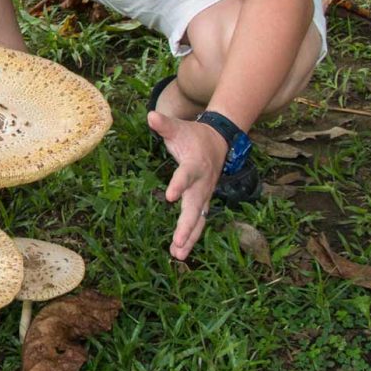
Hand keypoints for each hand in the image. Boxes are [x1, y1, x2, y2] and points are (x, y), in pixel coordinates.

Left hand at [148, 111, 230, 259]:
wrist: (219, 141)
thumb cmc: (193, 135)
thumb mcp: (179, 127)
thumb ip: (165, 124)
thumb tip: (150, 116)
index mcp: (194, 164)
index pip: (186, 176)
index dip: (178, 185)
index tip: (169, 196)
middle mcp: (202, 183)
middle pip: (195, 206)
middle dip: (187, 225)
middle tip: (177, 242)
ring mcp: (205, 194)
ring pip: (199, 219)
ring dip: (189, 237)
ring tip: (178, 254)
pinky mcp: (204, 201)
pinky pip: (199, 222)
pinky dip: (191, 236)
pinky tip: (180, 251)